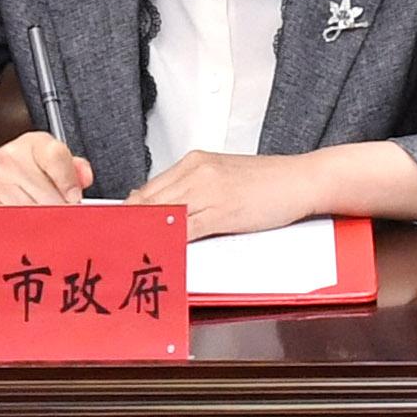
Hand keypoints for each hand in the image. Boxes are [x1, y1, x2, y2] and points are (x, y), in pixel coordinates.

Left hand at [124, 148, 329, 237]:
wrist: (303, 179)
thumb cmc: (268, 182)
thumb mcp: (223, 178)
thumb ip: (192, 190)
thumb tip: (161, 209)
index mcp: (194, 161)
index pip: (147, 190)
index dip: (128, 214)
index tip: (116, 232)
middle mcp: (196, 171)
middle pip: (148, 202)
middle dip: (129, 226)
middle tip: (113, 249)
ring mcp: (209, 189)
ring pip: (163, 215)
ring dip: (144, 236)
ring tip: (127, 255)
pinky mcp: (222, 210)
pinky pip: (186, 229)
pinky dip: (168, 242)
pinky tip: (159, 252)